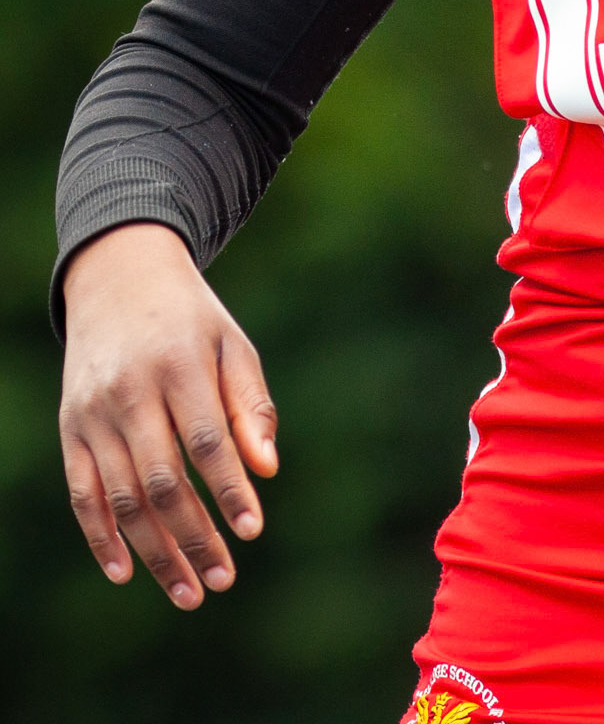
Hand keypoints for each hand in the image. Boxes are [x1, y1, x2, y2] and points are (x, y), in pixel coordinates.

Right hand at [59, 222, 277, 608]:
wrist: (119, 279)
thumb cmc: (191, 320)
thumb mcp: (232, 345)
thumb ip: (251, 405)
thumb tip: (266, 470)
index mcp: (179, 365)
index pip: (207, 441)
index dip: (229, 489)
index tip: (252, 531)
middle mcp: (131, 391)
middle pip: (163, 480)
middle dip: (194, 536)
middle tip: (222, 579)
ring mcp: (93, 413)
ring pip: (123, 497)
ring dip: (155, 551)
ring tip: (189, 591)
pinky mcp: (70, 428)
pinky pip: (82, 493)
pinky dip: (101, 537)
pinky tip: (126, 572)